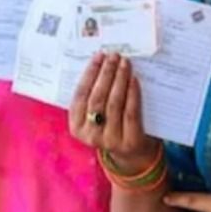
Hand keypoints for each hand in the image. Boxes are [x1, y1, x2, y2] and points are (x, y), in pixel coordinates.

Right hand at [68, 53, 158, 172]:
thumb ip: (93, 96)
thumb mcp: (96, 117)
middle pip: (97, 98)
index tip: (99, 56)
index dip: (89, 74)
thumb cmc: (111, 127)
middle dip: (106, 73)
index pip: (80, 95)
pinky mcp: (129, 141)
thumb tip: (101, 62)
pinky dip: (132, 93)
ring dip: (120, 79)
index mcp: (76, 127)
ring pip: (114, 103)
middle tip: (114, 56)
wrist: (132, 155)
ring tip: (125, 63)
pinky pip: (130, 112)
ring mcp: (110, 140)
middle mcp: (90, 135)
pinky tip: (134, 79)